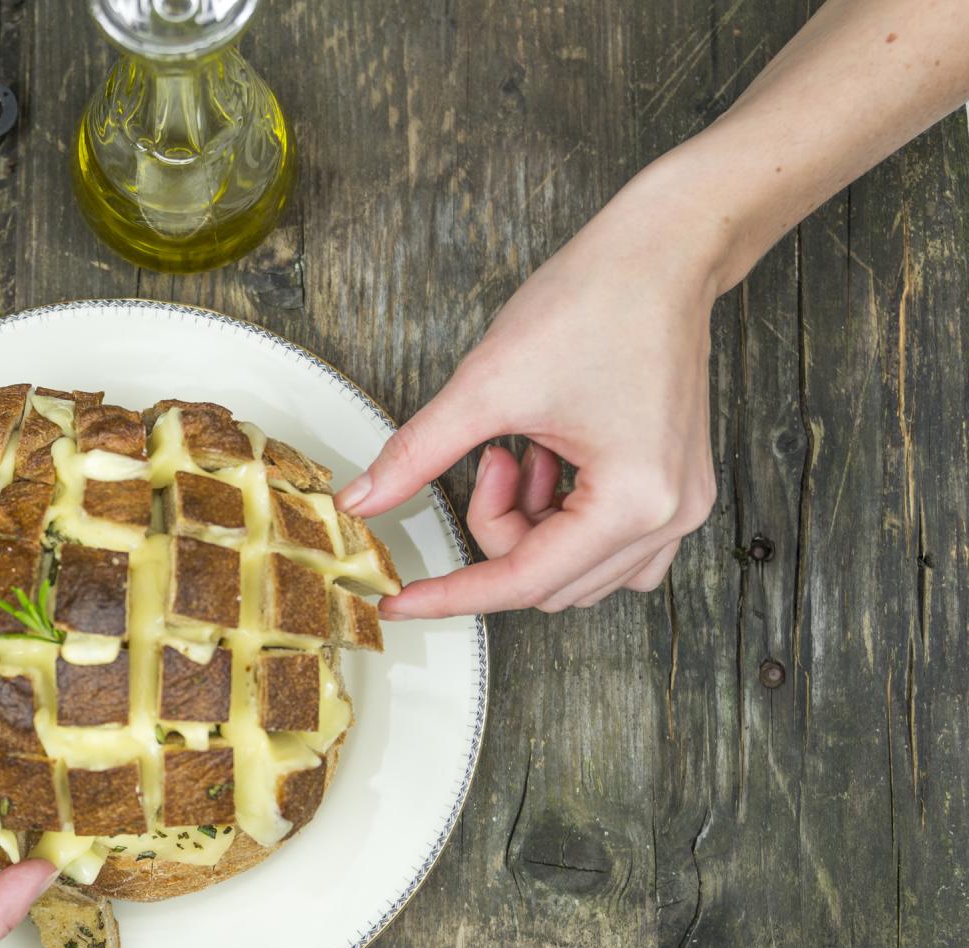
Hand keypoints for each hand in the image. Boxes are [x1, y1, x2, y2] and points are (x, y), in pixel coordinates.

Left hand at [334, 175, 722, 615]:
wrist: (660, 251)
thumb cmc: (593, 304)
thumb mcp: (486, 386)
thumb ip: (417, 455)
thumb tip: (361, 502)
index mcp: (635, 502)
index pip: (523, 582)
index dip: (451, 593)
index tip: (397, 601)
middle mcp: (671, 517)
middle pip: (550, 580)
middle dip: (496, 528)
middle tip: (487, 457)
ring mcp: (680, 504)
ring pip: (575, 567)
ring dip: (528, 523)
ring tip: (520, 449)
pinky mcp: (675, 484)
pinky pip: (605, 540)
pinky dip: (559, 514)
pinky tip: (546, 456)